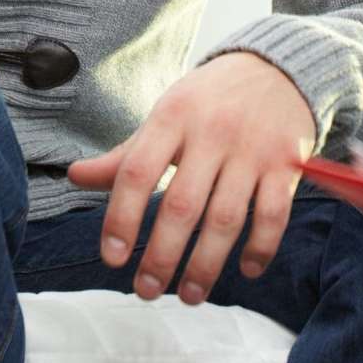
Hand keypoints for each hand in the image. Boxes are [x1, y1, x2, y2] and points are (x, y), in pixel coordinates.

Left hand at [66, 51, 314, 304]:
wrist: (277, 67)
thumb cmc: (209, 100)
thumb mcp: (165, 116)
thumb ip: (126, 154)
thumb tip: (74, 176)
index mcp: (172, 117)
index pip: (137, 172)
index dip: (121, 218)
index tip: (113, 258)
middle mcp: (212, 132)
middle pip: (181, 205)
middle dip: (161, 257)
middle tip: (146, 291)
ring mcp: (253, 149)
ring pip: (226, 219)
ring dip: (206, 265)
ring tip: (188, 295)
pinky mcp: (287, 163)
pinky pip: (274, 214)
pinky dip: (260, 248)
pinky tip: (246, 270)